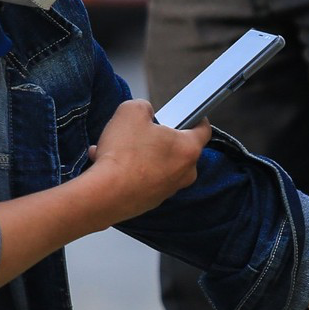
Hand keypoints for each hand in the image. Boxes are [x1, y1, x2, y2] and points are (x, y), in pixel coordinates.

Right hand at [83, 99, 209, 223]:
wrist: (105, 195)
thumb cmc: (122, 154)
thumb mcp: (131, 111)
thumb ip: (144, 107)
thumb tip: (144, 114)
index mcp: (188, 149)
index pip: (203, 130)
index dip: (197, 118)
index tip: (191, 115)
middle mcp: (183, 173)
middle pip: (178, 149)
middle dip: (160, 138)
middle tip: (142, 130)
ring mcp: (167, 190)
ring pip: (157, 164)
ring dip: (140, 155)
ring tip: (116, 148)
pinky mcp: (150, 202)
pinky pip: (143, 180)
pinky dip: (129, 171)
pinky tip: (108, 163)